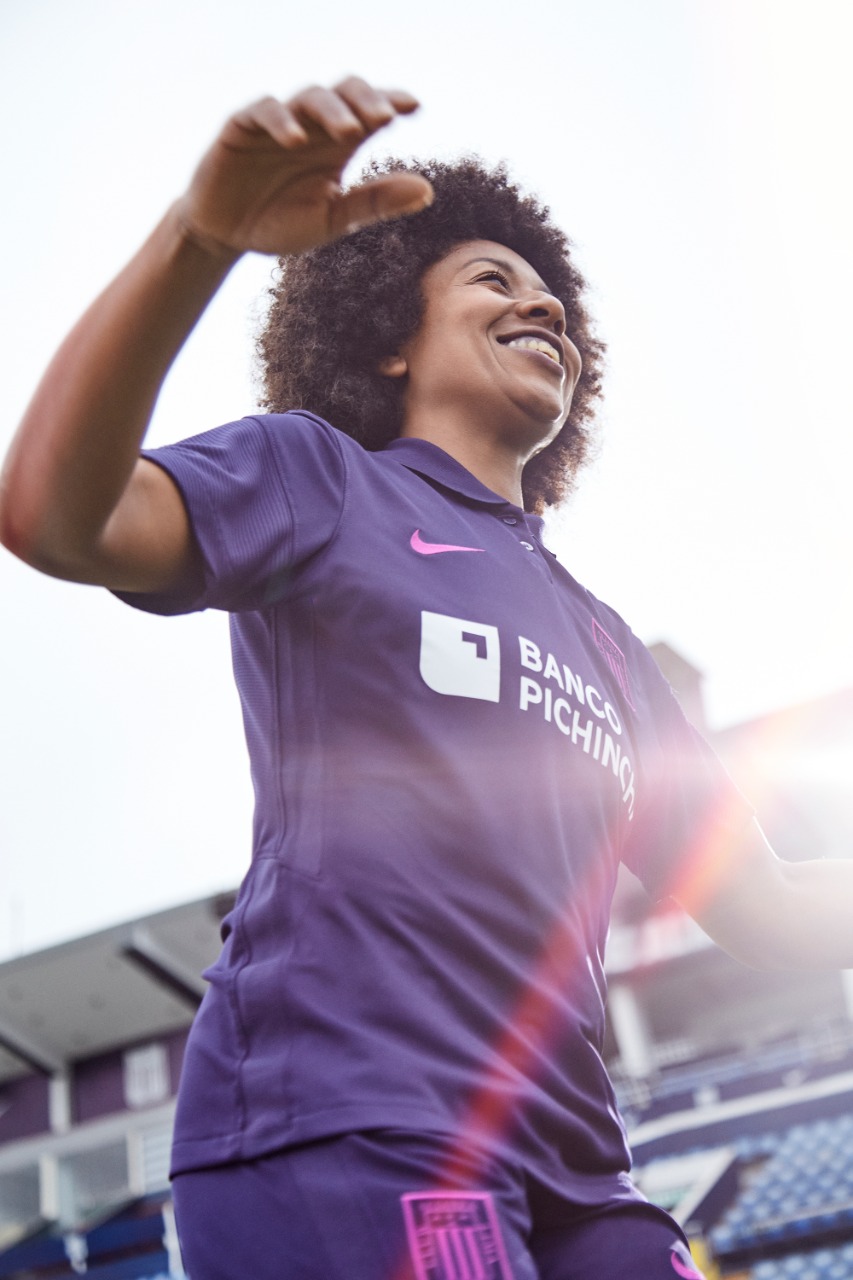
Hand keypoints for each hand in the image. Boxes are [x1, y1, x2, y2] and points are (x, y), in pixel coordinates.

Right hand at [175, 76, 432, 258]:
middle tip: (386, 117)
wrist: (227, 235)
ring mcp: (278, 122)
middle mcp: (312, 125)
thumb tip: (428, 190)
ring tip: (350, 131)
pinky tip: (296, 139)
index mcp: (338, 144)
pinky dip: (281, 122)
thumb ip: (376, 203)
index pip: (370, 111)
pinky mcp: (242, 126)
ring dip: (331, 110)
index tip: (413, 107)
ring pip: (309, 97)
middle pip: (344, 92)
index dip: (391, 101)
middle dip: (365, 99)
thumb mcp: (334, 219)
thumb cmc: (282, 222)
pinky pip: (263, 111)